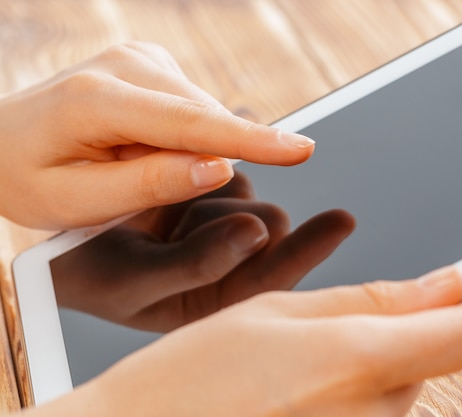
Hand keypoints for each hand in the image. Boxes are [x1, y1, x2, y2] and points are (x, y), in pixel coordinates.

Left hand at [0, 42, 314, 229]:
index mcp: (98, 100)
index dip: (250, 142)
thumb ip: (150, 185)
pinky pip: (195, 110)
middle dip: (202, 161)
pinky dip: (184, 137)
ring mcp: (142, 58)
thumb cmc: (29, 176)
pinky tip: (140, 146)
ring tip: (129, 164)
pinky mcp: (153, 64)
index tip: (301, 151)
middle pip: (205, 121)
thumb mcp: (76, 201)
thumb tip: (220, 167)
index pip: (192, 124)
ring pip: (204, 116)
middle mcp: (127, 64)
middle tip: (136, 184)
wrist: (3, 140)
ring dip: (188, 151)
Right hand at [34, 268, 461, 416]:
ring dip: (372, 366)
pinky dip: (354, 397)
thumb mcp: (277, 310)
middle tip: (333, 324)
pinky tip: (300, 394)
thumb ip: (372, 299)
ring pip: (400, 390)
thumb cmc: (189, 378)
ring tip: (301, 366)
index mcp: (355, 360)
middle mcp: (371, 416)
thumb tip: (444, 286)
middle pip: (429, 360)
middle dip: (404, 332)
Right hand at [51, 171, 354, 331]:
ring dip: (211, 194)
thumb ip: (199, 264)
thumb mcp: (136, 281)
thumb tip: (258, 233)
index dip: (310, 248)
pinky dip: (206, 170)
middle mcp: (231, 266)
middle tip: (174, 230)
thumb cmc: (93, 275)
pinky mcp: (213, 194)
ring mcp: (224, 226)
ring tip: (163, 218)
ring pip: (250, 191)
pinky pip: (231, 168)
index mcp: (221, 303)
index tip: (343, 220)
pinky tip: (172, 195)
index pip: (275, 276)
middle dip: (227, 217)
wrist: (65, 245)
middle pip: (269, 224)